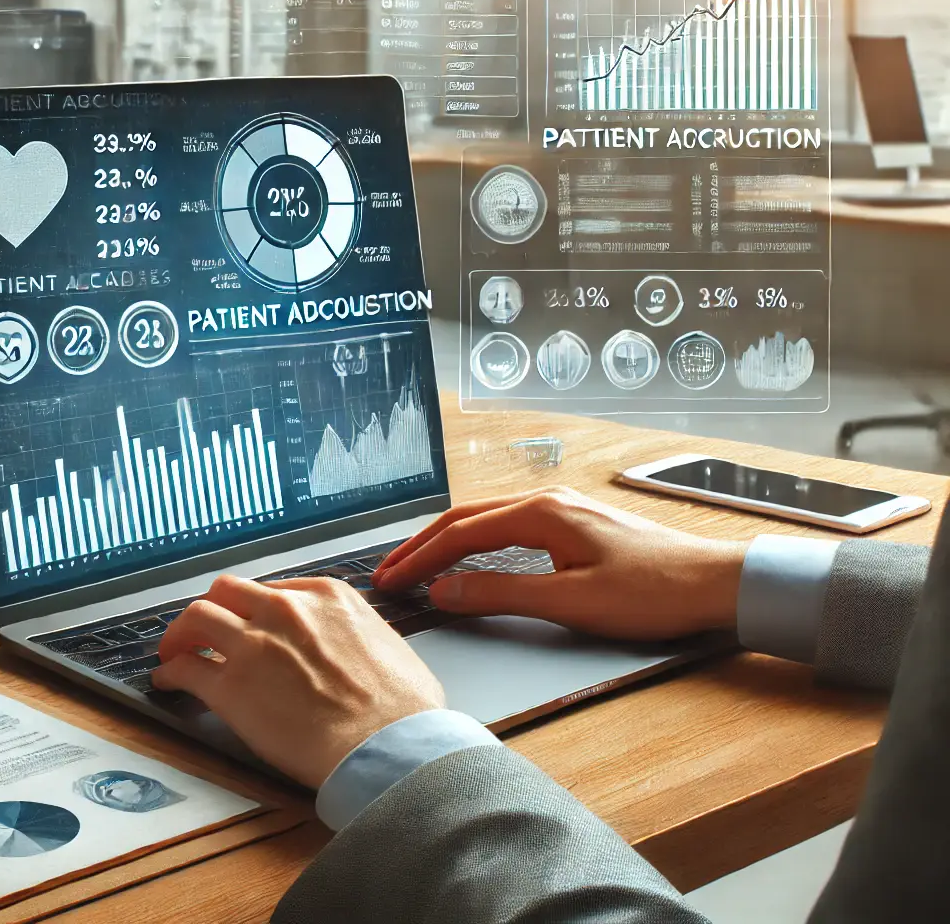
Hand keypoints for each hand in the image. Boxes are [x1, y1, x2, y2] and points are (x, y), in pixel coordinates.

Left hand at [149, 574, 443, 788]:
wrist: (389, 746)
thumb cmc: (402, 709)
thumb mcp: (386, 643)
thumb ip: (357, 633)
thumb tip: (354, 646)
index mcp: (325, 597)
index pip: (272, 590)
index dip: (253, 609)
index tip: (248, 623)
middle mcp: (283, 611)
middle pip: (227, 591)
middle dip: (213, 608)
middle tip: (204, 630)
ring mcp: (252, 645)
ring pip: (197, 617)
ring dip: (181, 634)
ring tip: (174, 651)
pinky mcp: (229, 686)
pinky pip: (184, 668)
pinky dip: (170, 671)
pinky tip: (167, 681)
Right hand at [373, 486, 747, 640]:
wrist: (717, 584)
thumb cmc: (654, 593)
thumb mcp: (571, 601)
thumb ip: (502, 595)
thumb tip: (445, 592)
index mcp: (542, 513)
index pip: (460, 534)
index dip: (419, 559)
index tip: (389, 582)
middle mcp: (548, 502)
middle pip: (465, 520)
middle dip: (422, 547)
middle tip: (388, 574)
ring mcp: (564, 511)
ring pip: (486, 521)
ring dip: (447, 544)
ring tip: (416, 567)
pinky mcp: (576, 527)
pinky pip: (509, 528)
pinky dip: (476, 544)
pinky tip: (470, 560)